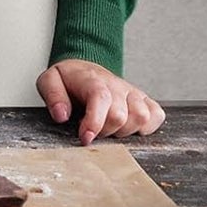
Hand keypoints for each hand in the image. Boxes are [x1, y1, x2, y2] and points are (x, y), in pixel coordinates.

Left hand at [37, 59, 165, 142]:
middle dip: (106, 131)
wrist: (84, 68)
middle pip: (121, 115)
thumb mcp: (49, 81)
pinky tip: (130, 127)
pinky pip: (157, 115)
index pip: (100, 98)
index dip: (94, 122)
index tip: (85, 138)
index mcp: (92, 79)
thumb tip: (61, 116)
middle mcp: (116, 84)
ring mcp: (132, 92)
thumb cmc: (68, 80)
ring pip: (142, 116)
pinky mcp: (145, 99)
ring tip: (110, 128)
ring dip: (127, 131)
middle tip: (93, 131)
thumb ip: (52, 96)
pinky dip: (147, 127)